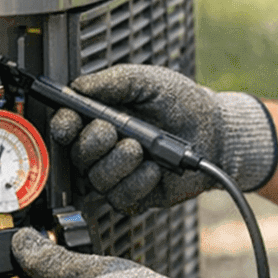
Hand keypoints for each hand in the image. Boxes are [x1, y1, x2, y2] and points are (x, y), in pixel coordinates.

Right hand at [48, 64, 277, 212]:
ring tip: (140, 148)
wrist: (214, 131)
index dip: (62, 125)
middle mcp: (104, 148)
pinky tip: (154, 168)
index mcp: (101, 117)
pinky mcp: (136, 195)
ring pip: (97, 179)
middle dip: (92, 143)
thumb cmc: (181, 104)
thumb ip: (114, 81)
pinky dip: (137, 181)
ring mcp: (119, 173)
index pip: (66, 126)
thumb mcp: (148, 81)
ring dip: (117, 162)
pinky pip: (121, 197)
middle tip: (114, 131)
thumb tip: (79, 85)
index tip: (70, 121)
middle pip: (76, 155)